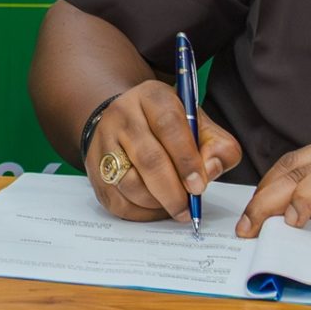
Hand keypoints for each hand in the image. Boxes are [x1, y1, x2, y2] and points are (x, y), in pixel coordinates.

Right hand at [84, 80, 243, 222]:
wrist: (126, 121)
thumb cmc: (170, 126)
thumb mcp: (199, 124)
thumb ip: (217, 146)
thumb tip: (210, 170)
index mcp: (152, 97)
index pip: (169, 125)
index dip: (186, 160)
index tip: (199, 186)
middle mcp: (123, 114)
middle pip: (148, 158)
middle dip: (173, 191)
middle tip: (188, 209)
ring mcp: (103, 140)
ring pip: (129, 183)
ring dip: (156, 203)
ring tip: (173, 206)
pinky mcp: (93, 167)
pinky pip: (116, 200)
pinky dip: (140, 212)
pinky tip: (155, 208)